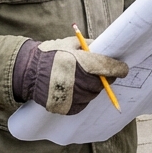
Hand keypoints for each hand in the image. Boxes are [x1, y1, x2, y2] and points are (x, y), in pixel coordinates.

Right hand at [13, 36, 128, 114]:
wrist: (28, 72)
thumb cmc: (51, 54)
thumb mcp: (70, 44)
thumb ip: (89, 46)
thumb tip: (105, 49)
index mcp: (83, 63)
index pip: (108, 68)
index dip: (118, 68)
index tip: (123, 69)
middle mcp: (80, 81)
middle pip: (102, 83)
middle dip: (104, 78)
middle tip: (101, 74)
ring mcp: (74, 97)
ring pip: (92, 94)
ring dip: (91, 88)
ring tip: (81, 80)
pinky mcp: (68, 108)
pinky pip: (82, 104)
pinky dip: (81, 98)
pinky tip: (73, 89)